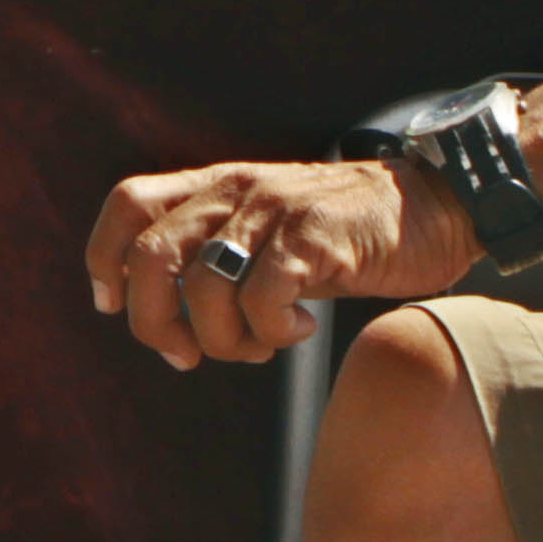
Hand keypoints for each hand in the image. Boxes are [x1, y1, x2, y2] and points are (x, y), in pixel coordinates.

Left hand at [80, 157, 478, 368]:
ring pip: (203, 287)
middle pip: (149, 256)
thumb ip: (218, 260)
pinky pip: (263, 297)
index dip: (104, 258)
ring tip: (261, 346)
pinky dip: (272, 331)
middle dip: (153, 322)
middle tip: (186, 355)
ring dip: (223, 339)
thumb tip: (169, 326)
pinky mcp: (316, 237)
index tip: (114, 307)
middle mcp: (236, 191)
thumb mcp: (269, 234)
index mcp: (216, 186)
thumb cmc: (347, 235)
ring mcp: (275, 211)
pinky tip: (301, 330)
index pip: (127, 204)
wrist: (437, 204)